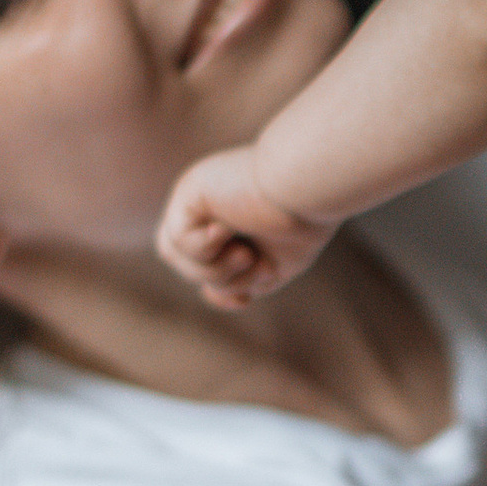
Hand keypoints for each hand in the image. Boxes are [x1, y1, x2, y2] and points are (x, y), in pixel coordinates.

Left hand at [157, 147, 336, 309]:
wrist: (312, 185)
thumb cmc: (303, 220)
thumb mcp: (270, 265)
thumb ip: (239, 281)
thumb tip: (208, 295)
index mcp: (228, 215)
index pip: (203, 263)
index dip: (220, 287)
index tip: (245, 300)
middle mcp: (207, 203)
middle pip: (187, 264)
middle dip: (220, 279)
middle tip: (255, 266)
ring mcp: (196, 195)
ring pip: (174, 254)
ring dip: (213, 270)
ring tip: (246, 255)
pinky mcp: (190, 190)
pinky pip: (178, 239)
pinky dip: (205, 249)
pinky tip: (228, 229)